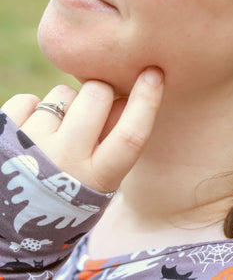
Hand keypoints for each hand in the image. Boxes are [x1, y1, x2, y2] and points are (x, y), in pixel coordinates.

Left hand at [1, 67, 163, 192]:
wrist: (17, 222)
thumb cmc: (72, 193)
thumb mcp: (102, 180)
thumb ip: (117, 143)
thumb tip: (126, 96)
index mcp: (97, 178)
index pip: (131, 134)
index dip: (146, 101)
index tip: (154, 74)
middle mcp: (64, 160)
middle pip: (97, 96)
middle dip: (103, 91)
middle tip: (96, 106)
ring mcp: (30, 145)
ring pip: (62, 94)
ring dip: (67, 105)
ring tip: (59, 132)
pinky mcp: (4, 132)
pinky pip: (28, 99)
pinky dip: (34, 109)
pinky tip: (35, 132)